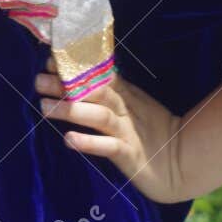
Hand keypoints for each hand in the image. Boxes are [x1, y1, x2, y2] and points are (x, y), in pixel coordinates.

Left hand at [35, 55, 186, 203]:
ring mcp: (127, 131)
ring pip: (98, 116)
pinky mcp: (130, 154)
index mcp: (125, 95)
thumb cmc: (153, 132)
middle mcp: (124, 109)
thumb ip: (113, 89)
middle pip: (94, 91)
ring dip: (70, 111)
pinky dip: (89, 142)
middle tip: (38, 79)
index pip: (97, 75)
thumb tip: (84, 72)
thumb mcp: (134, 104)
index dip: (74, 67)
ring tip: (44, 107)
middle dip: (65, 85)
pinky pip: (108, 147)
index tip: (49, 59)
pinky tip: (69, 140)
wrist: (182, 162)